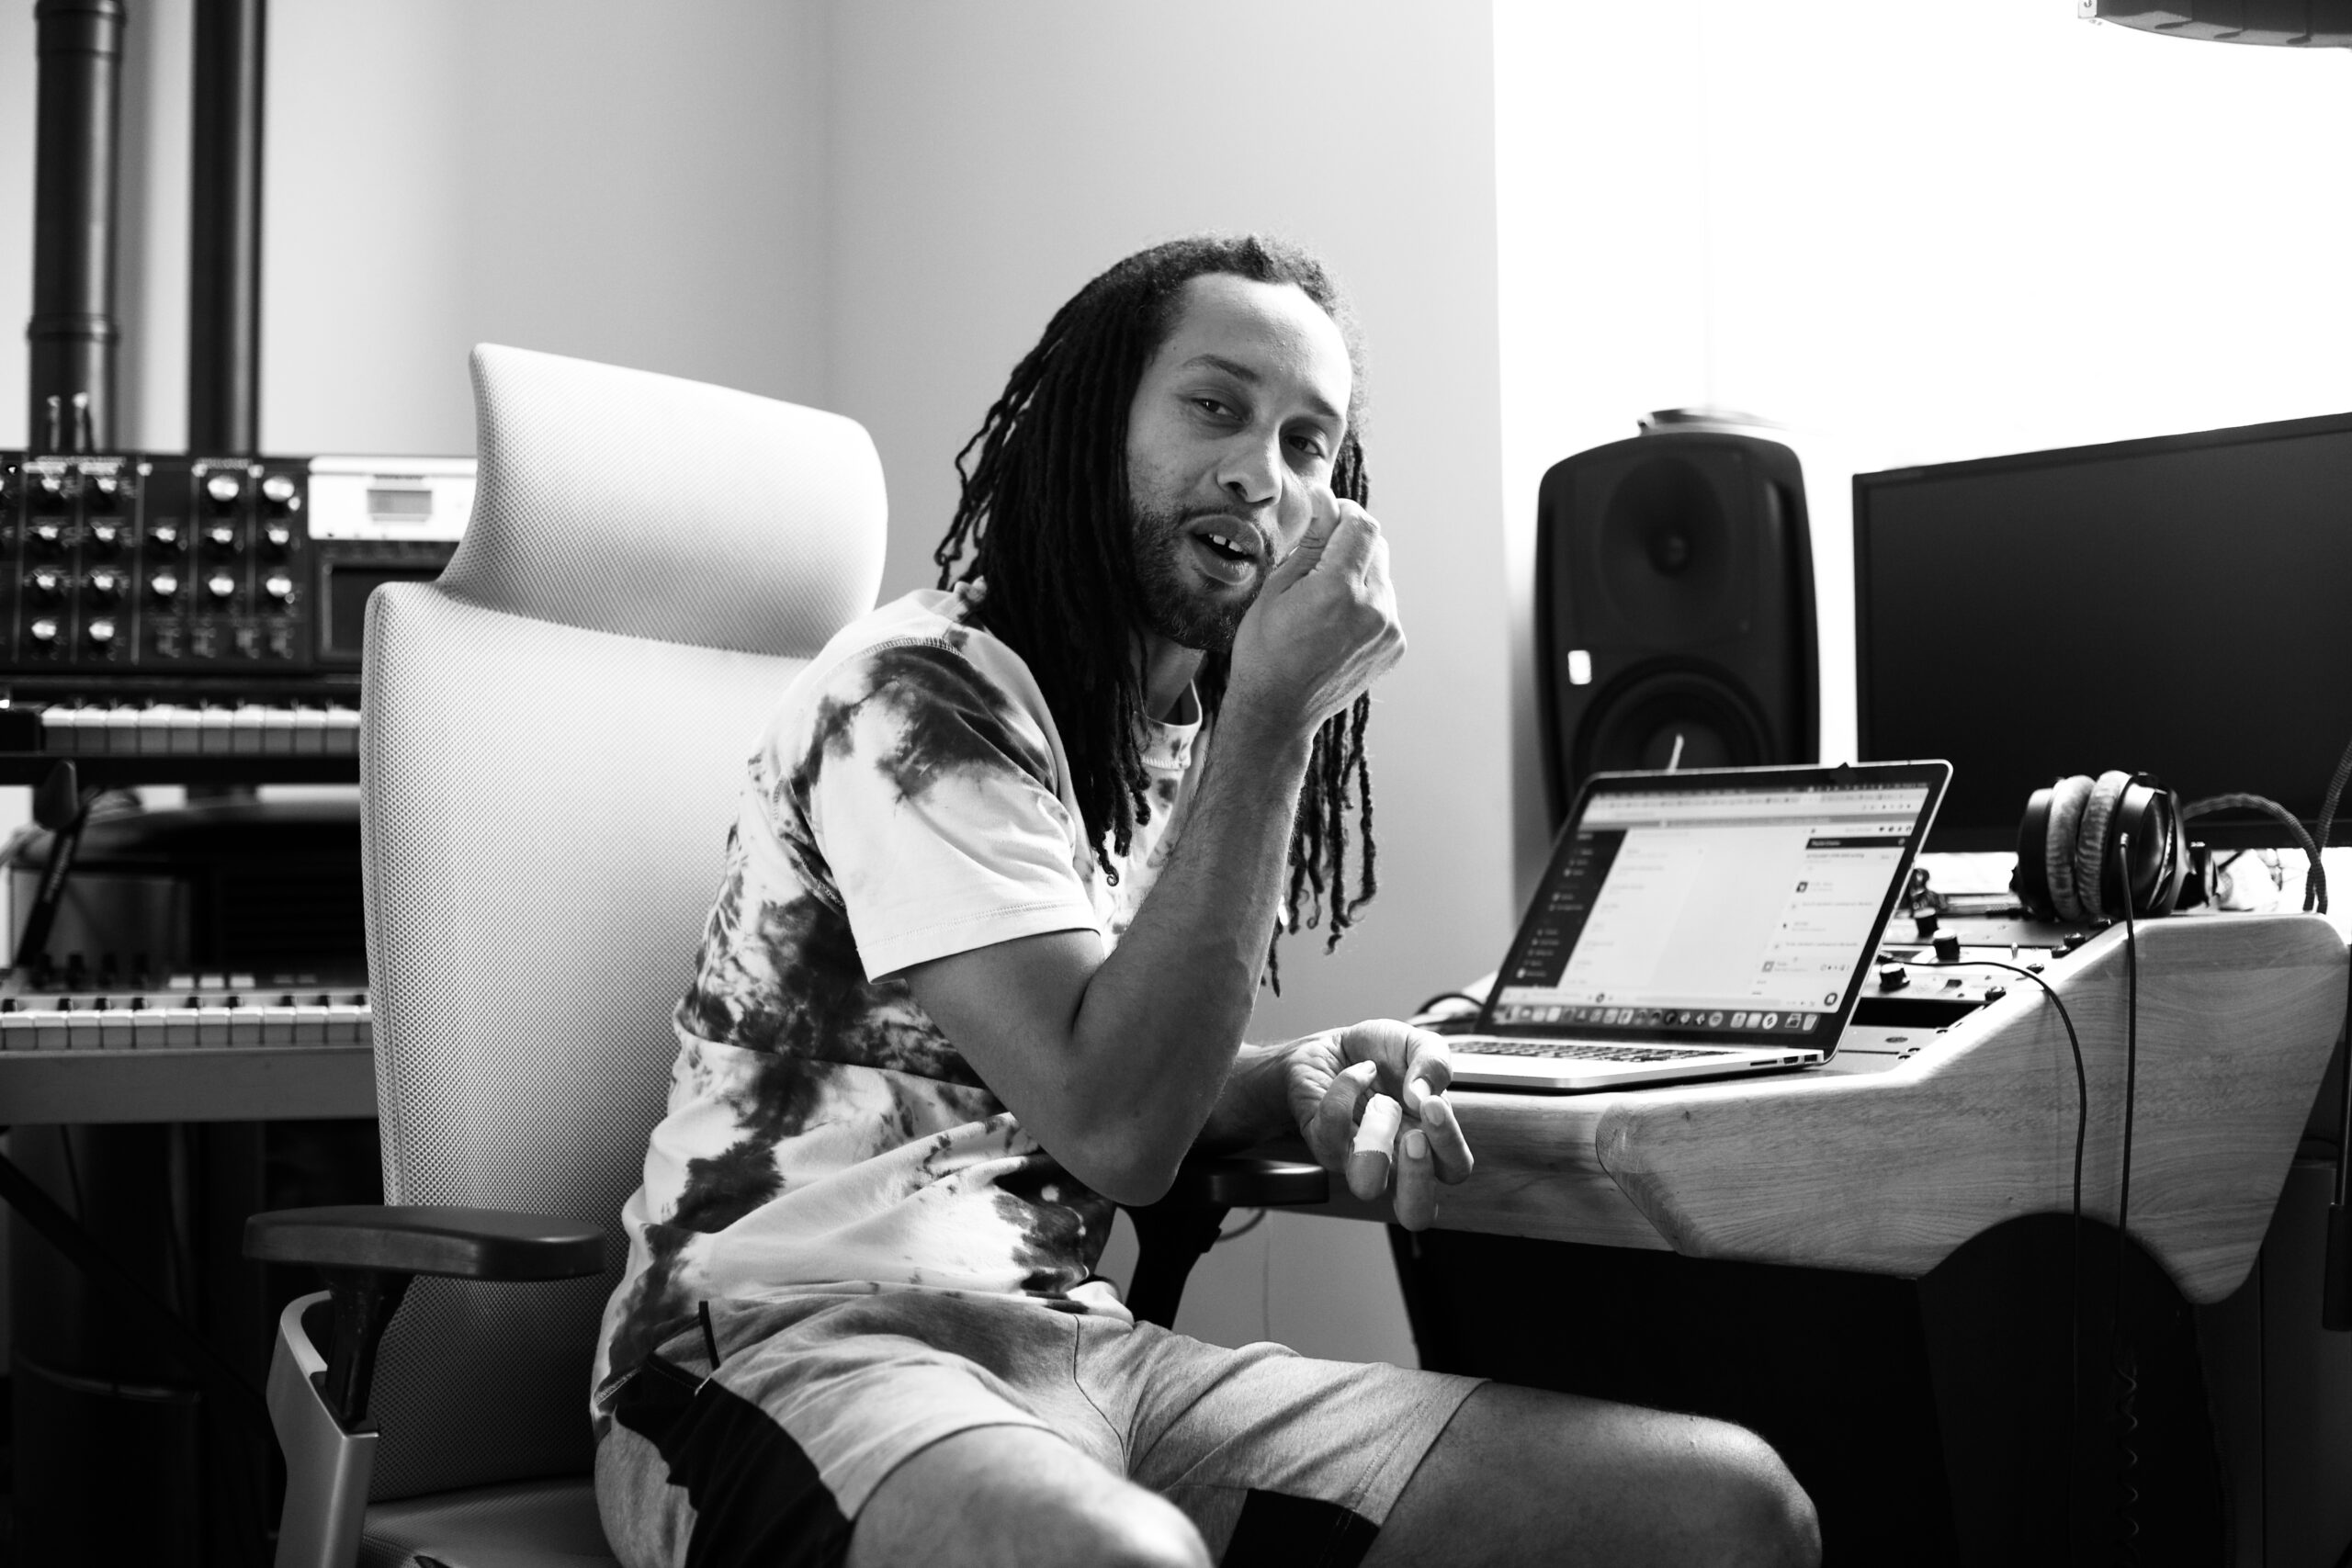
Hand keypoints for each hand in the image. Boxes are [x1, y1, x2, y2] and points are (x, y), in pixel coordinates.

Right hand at [1225, 487, 1404, 735]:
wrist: (1278, 711)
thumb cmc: (1264, 650)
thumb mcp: (1277, 588)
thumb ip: (1311, 540)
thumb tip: (1325, 498)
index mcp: (1339, 588)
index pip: (1363, 525)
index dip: (1345, 513)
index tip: (1329, 517)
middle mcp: (1374, 607)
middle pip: (1377, 546)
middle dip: (1351, 543)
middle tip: (1318, 562)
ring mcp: (1389, 629)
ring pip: (1382, 576)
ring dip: (1358, 574)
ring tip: (1323, 603)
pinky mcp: (1395, 645)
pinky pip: (1385, 605)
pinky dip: (1365, 603)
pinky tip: (1335, 625)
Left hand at [1288, 1019, 1472, 1229]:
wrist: (1331, 1045)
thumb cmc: (1381, 1054)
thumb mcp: (1417, 1045)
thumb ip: (1435, 1062)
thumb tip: (1423, 1094)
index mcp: (1429, 1143)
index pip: (1453, 1171)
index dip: (1449, 1146)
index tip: (1435, 1105)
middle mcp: (1395, 1161)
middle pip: (1416, 1212)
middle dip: (1419, 1178)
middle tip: (1415, 1138)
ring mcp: (1357, 1157)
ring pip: (1366, 1187)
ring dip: (1377, 1144)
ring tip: (1382, 1106)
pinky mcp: (1324, 1141)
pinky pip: (1334, 1127)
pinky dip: (1348, 1088)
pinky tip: (1359, 1070)